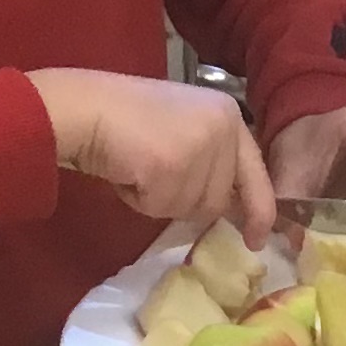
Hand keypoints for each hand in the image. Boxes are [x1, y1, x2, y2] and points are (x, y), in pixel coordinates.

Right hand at [30, 67, 274, 245]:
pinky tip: (128, 170)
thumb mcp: (184, 127)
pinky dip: (139, 199)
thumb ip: (212, 159)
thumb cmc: (125, 115)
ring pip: (189, 209)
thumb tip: (230, 208)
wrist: (86, 107)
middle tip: (153, 170)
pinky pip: (160, 208)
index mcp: (229, 115)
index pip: (255, 174)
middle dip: (184, 199)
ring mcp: (200, 149)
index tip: (256, 239)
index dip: (259, 211)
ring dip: (160, 199)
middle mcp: (223, 129)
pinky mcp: (173, 168)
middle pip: (217, 201)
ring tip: (139, 166)